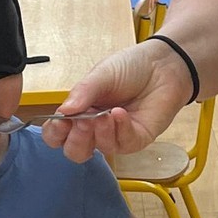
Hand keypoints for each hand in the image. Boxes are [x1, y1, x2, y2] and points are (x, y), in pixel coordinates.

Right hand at [42, 39, 193, 162]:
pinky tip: (120, 113)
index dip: (55, 133)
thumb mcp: (101, 75)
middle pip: (76, 151)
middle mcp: (96, 127)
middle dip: (75, 140)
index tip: (59, 122)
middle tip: (81, 121)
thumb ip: (82, 93)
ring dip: (99, 132)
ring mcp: (116, 136)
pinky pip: (123, 143)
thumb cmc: (131, 68)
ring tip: (104, 114)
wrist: (162, 65)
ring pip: (99, 149)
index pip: (58, 134)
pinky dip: (120, 129)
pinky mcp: (136, 139)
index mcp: (80, 111)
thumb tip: (63, 111)